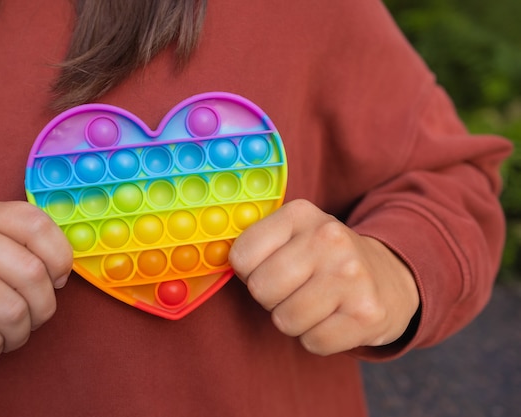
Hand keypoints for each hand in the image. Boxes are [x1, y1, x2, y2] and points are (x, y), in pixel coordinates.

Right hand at [0, 200, 72, 365]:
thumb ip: (25, 245)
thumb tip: (63, 273)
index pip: (37, 225)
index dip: (60, 258)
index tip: (56, 279)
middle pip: (32, 274)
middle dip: (43, 308)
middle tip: (33, 318)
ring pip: (13, 311)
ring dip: (19, 334)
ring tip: (9, 334)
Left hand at [229, 199, 419, 355]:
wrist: (391, 276)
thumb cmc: (326, 259)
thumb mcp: (294, 233)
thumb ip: (257, 242)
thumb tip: (217, 261)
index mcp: (301, 213)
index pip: (241, 255)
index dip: (250, 272)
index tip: (270, 268)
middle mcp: (329, 238)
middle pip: (262, 290)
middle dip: (271, 298)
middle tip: (294, 290)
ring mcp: (352, 275)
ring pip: (285, 320)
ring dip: (294, 320)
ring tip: (316, 303)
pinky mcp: (367, 313)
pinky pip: (314, 343)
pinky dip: (318, 338)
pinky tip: (334, 318)